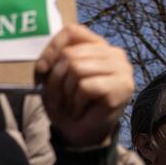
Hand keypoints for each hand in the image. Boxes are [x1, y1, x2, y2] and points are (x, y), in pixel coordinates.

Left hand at [34, 24, 132, 146]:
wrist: (80, 133)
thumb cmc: (67, 103)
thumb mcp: (52, 78)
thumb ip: (51, 61)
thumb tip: (45, 64)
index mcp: (97, 46)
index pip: (72, 31)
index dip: (52, 49)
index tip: (41, 70)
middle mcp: (114, 53)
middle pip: (70, 54)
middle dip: (54, 79)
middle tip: (57, 97)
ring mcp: (122, 69)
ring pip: (77, 68)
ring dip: (64, 92)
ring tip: (69, 104)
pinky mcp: (123, 87)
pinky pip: (86, 86)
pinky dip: (75, 102)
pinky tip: (79, 110)